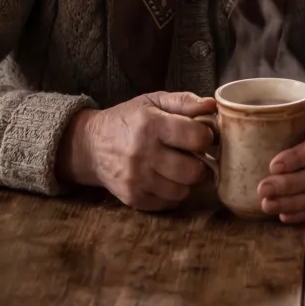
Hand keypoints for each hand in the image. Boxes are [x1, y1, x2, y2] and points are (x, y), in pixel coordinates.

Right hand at [56, 90, 216, 210]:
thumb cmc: (128, 120)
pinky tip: (166, 179)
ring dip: (187, 181)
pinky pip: (167, 204)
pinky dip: (172, 194)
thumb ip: (184, 102)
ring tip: (179, 167)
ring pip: (182, 191)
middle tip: (194, 157)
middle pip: (193, 171)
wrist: (91, 145)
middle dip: (200, 164)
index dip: (206, 137)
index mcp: (151, 124)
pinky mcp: (132, 198)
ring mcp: (136, 179)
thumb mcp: (153, 101)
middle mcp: (143, 153)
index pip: (196, 138)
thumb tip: (213, 105)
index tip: (201, 136)